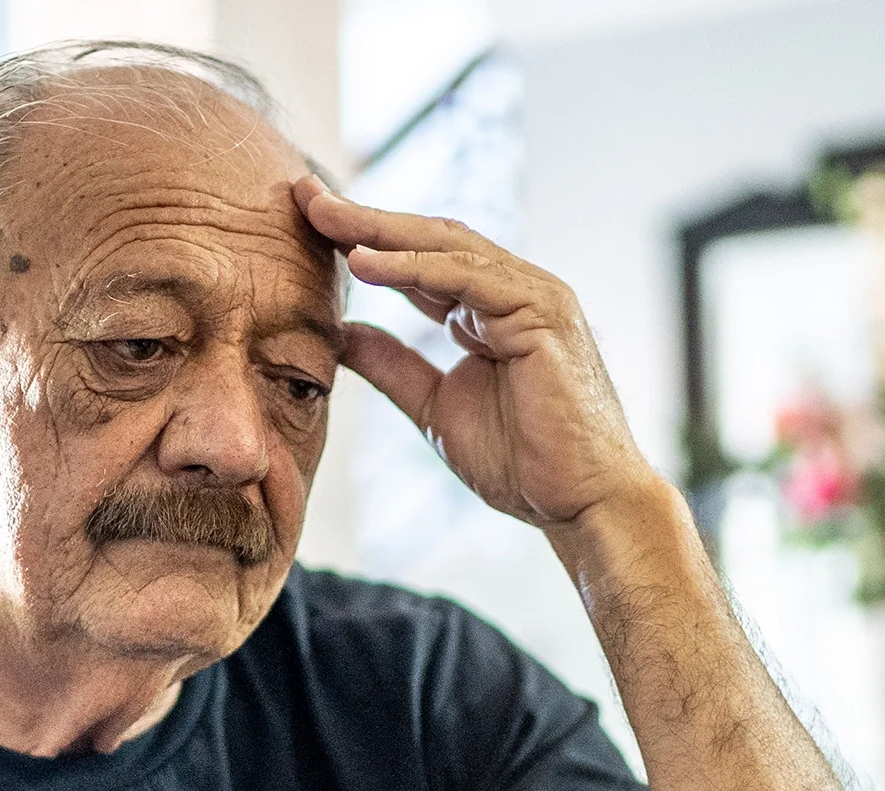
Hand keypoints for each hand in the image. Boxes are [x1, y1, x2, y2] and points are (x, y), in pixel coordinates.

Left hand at [294, 176, 662, 530]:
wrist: (581, 504)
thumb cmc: (524, 464)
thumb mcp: (435, 407)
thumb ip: (393, 367)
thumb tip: (340, 333)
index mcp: (491, 309)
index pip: (420, 259)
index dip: (364, 240)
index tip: (307, 223)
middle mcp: (515, 291)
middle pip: (429, 239)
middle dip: (364, 217)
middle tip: (303, 194)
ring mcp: (534, 295)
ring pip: (446, 247)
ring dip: (380, 230)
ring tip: (322, 216)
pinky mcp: (542, 313)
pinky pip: (468, 278)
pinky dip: (413, 267)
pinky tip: (363, 262)